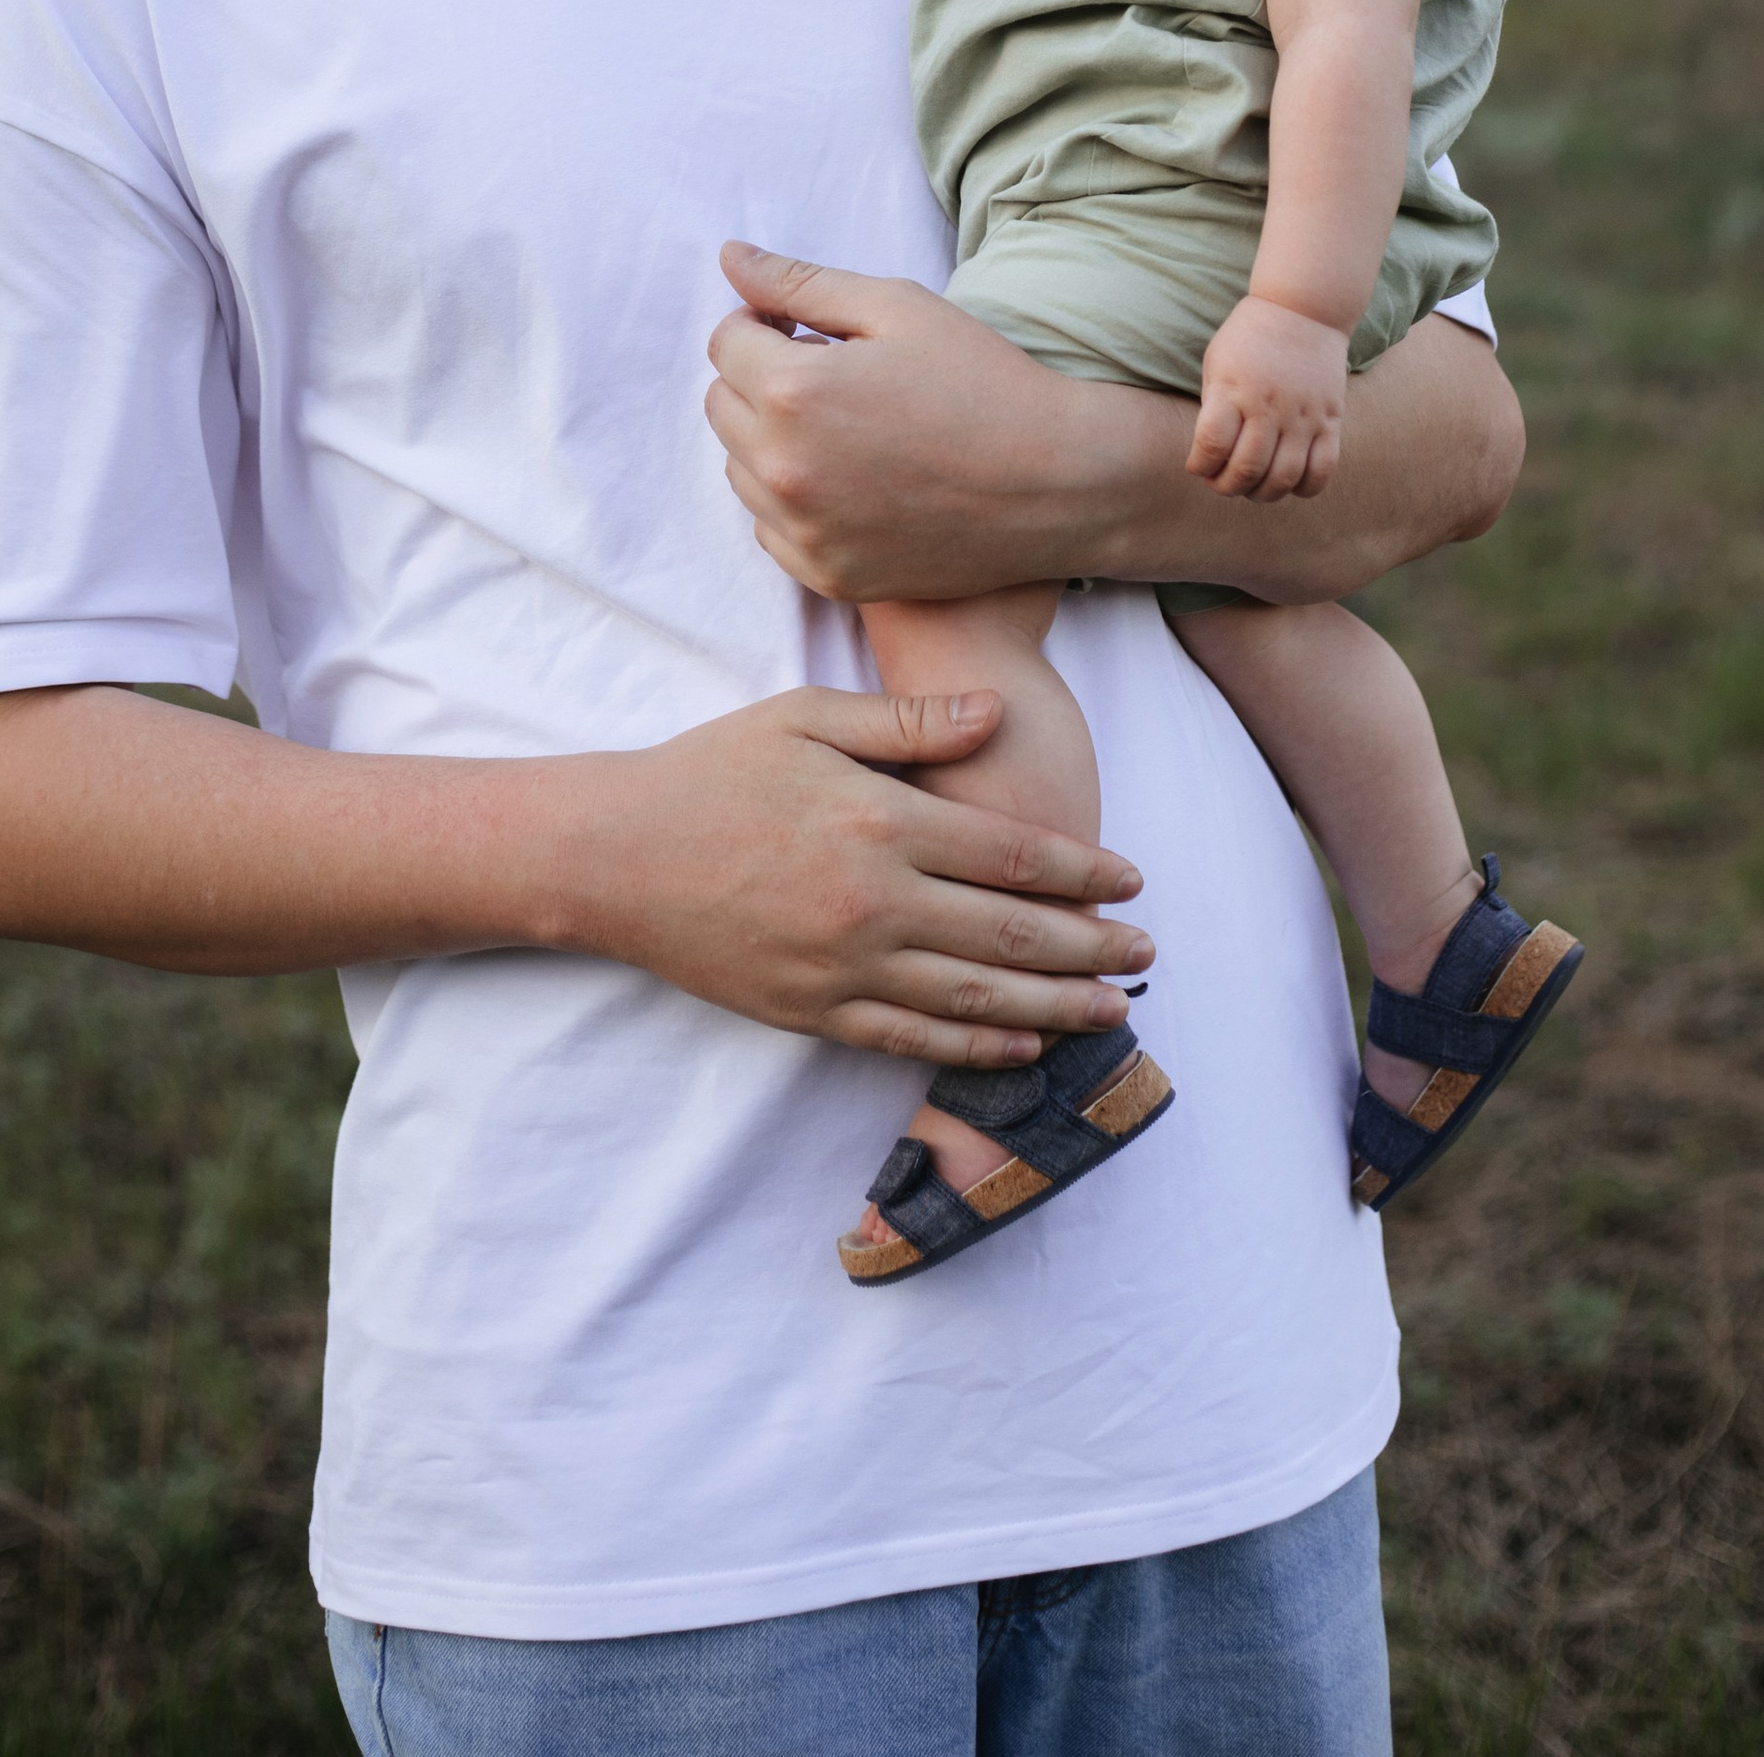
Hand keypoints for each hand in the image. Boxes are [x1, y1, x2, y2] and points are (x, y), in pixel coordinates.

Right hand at [571, 685, 1154, 1072]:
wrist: (615, 855)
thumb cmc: (712, 771)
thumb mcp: (807, 717)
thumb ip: (908, 721)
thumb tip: (996, 715)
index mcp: (879, 821)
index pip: (1012, 855)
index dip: (1084, 872)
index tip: (1133, 879)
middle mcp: (873, 902)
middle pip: (1013, 934)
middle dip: (1092, 946)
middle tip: (1149, 951)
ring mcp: (844, 967)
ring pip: (977, 999)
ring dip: (1057, 1006)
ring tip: (1113, 1007)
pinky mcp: (814, 1013)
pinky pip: (915, 1039)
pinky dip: (980, 1047)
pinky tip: (1025, 1042)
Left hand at [706, 242, 1156, 602]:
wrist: (1057, 485)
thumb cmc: (983, 383)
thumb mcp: (898, 307)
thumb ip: (800, 282)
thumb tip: (729, 257)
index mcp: (793, 391)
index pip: (727, 341)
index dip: (766, 323)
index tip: (812, 330)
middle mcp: (783, 468)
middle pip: (722, 405)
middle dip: (762, 379)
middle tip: (835, 374)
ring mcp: (803, 531)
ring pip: (740, 469)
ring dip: (772, 440)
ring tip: (848, 428)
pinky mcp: (827, 575)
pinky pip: (770, 528)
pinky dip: (795, 502)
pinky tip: (854, 480)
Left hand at [1186, 295, 1347, 498]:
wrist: (1303, 309)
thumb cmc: (1249, 338)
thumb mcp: (1217, 364)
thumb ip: (1214, 409)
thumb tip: (1211, 457)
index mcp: (1233, 389)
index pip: (1212, 445)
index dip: (1199, 466)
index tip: (1197, 466)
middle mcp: (1269, 405)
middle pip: (1247, 468)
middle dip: (1227, 486)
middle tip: (1221, 481)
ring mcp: (1303, 415)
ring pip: (1284, 477)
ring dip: (1262, 493)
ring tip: (1252, 486)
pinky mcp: (1331, 420)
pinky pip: (1322, 470)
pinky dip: (1303, 488)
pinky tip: (1289, 482)